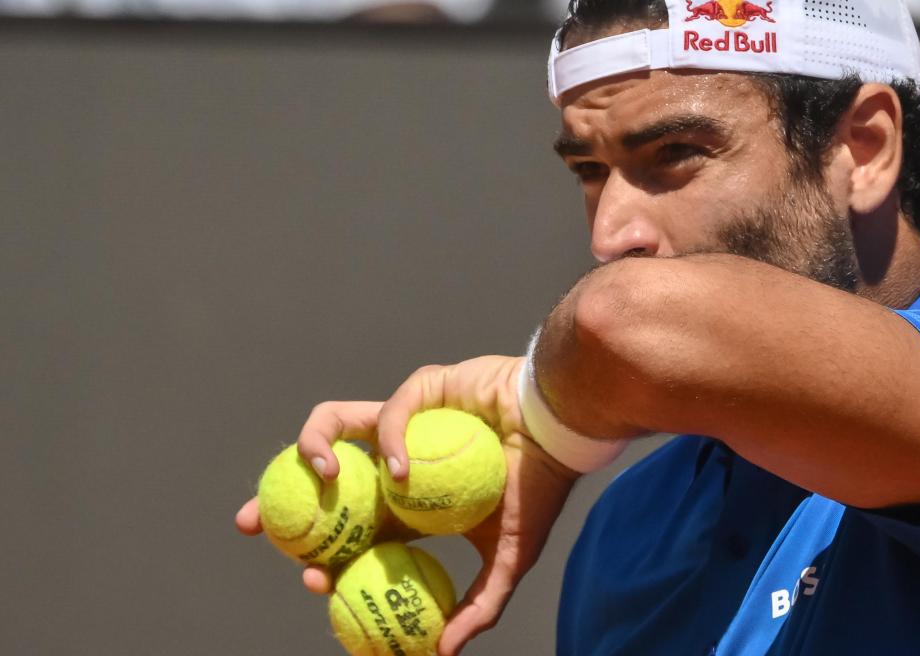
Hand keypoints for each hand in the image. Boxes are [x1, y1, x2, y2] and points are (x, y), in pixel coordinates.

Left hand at [236, 357, 579, 655]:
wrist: (563, 434)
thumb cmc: (538, 489)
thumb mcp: (509, 558)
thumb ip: (479, 606)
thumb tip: (442, 654)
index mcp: (408, 506)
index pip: (352, 532)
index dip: (324, 554)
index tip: (313, 581)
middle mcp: (395, 464)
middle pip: (323, 482)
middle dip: (277, 501)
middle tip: (253, 527)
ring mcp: (403, 425)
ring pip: (333, 431)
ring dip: (308, 452)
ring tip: (316, 480)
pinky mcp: (418, 392)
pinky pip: (386, 415)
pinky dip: (387, 441)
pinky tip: (395, 472)